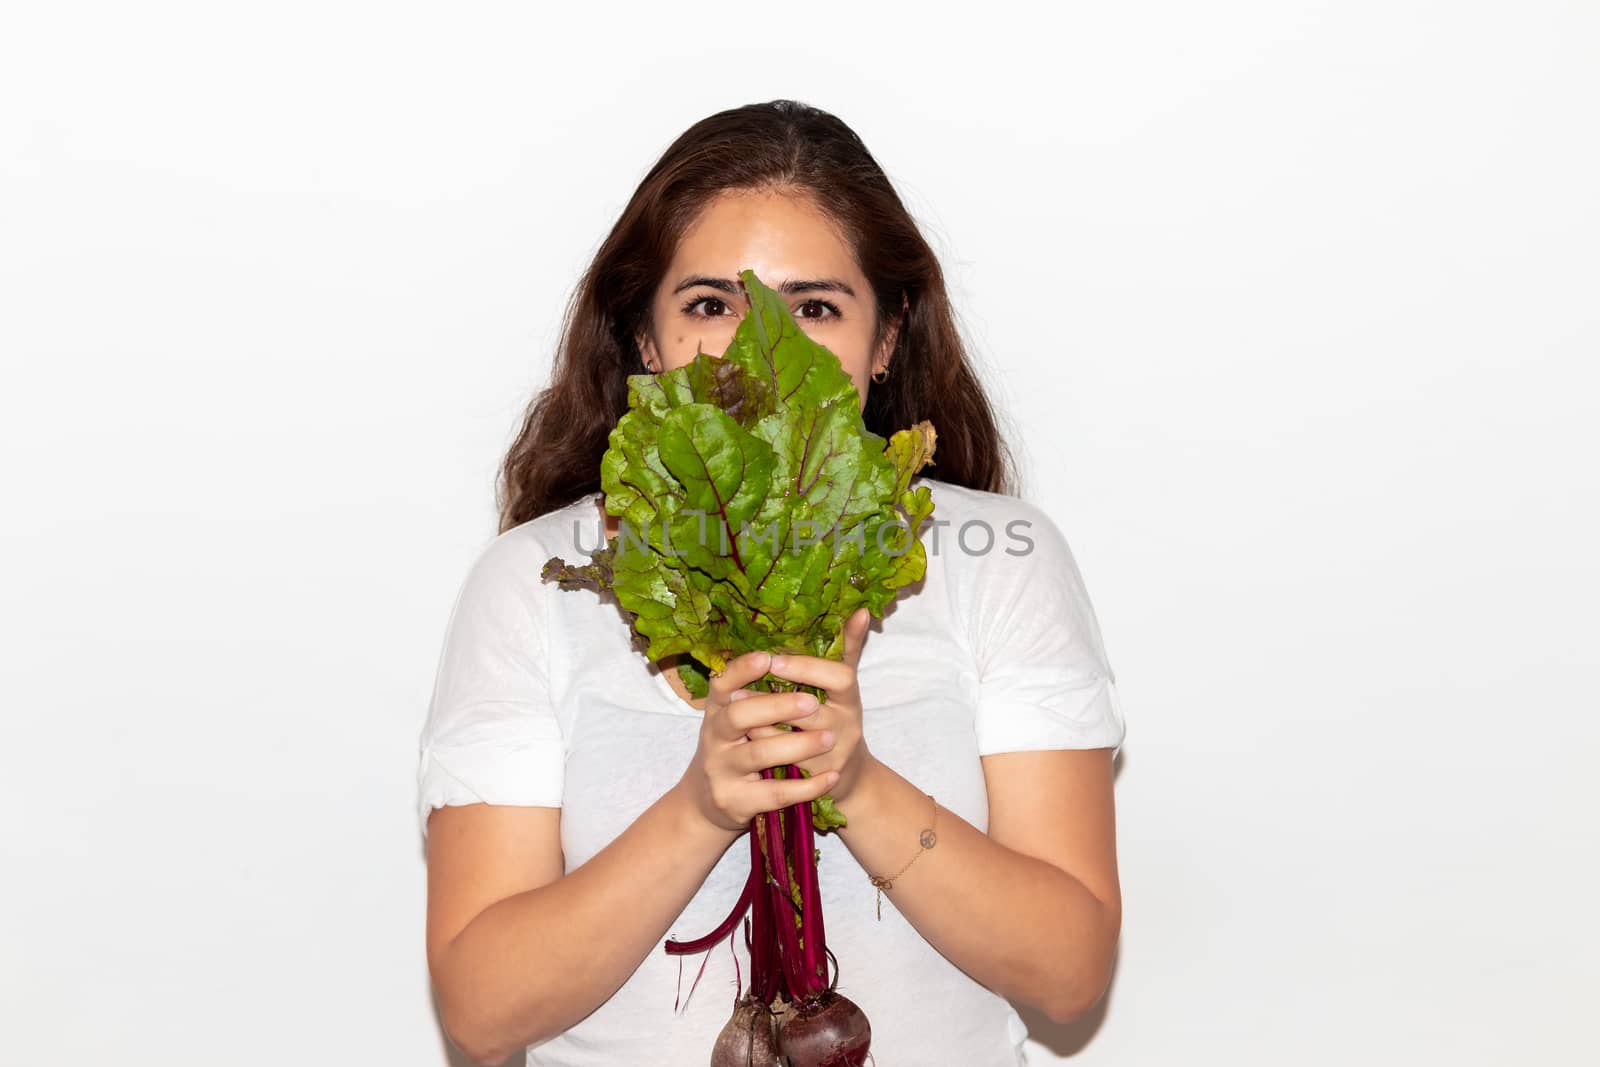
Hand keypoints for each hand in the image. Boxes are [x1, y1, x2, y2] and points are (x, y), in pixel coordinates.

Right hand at [677, 648, 842, 833]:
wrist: (711, 803)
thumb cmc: (740, 746)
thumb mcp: (742, 714)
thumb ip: (770, 681)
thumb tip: (844, 625)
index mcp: (717, 707)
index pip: (722, 682)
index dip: (742, 669)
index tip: (768, 657)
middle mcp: (714, 736)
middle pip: (738, 716)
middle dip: (776, 707)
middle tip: (813, 702)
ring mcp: (721, 770)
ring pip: (758, 755)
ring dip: (797, 745)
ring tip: (830, 738)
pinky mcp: (735, 802)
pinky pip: (774, 794)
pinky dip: (805, 787)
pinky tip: (831, 777)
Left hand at [743, 607, 878, 810]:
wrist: (848, 779)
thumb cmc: (838, 721)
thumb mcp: (844, 687)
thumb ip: (848, 648)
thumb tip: (861, 609)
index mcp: (851, 699)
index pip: (839, 677)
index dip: (807, 669)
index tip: (773, 660)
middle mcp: (846, 728)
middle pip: (811, 712)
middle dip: (773, 700)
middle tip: (739, 688)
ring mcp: (832, 757)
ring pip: (791, 740)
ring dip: (760, 723)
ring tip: (733, 704)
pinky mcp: (815, 782)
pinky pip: (784, 765)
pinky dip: (762, 748)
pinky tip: (741, 735)